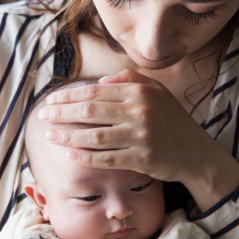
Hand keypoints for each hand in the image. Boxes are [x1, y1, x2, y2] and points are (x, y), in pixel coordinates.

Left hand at [40, 69, 238, 209]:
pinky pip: (107, 159)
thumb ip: (129, 80)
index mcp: (140, 92)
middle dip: (61, 114)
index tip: (49, 101)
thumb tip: (100, 82)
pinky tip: (70, 154)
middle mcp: (140, 112)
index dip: (68, 97)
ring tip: (49, 136)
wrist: (196, 153)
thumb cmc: (170, 120)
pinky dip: (87, 157)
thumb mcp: (156, 92)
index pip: (94, 93)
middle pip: (90, 112)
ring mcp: (141, 136)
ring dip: (68, 137)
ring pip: (94, 137)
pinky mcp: (142, 159)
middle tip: (42, 116)